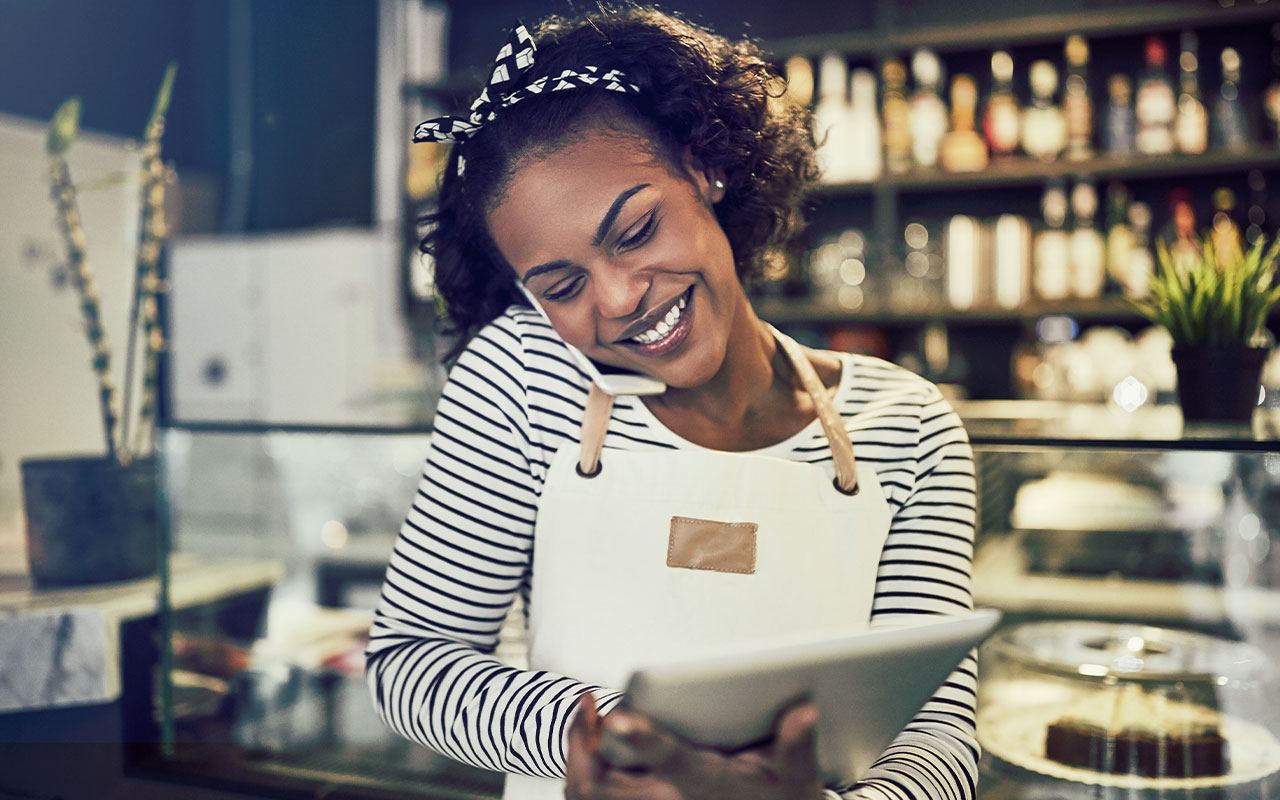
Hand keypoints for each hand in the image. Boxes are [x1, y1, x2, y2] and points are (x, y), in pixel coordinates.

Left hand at [564, 692, 823, 799]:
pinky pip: (599, 791)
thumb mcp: (798, 780)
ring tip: (586, 716)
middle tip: (586, 705)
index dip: (643, 740)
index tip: (619, 716)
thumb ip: (796, 745)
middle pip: (604, 786)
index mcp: (708, 785)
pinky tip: (595, 738)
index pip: (672, 761)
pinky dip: (588, 768)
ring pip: (592, 791)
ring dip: (580, 754)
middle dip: (584, 744)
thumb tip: (806, 711)